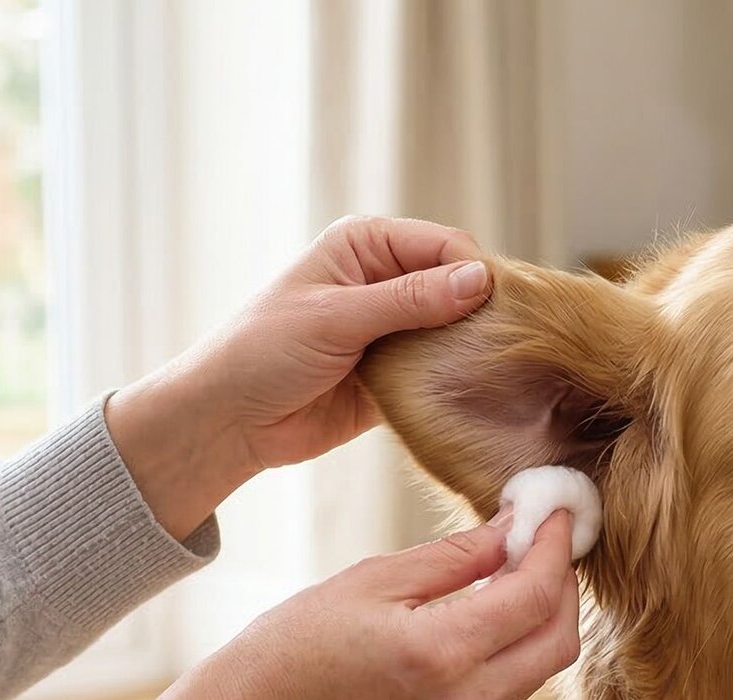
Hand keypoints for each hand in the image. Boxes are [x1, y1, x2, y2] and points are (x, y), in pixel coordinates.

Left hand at [106, 216, 491, 539]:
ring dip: (471, 349)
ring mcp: (393, 328)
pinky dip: (458, 379)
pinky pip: (442, 370)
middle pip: (458, 286)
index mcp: (366, 244)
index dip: (476, 273)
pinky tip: (476, 394)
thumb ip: (410, 300)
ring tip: (495, 373)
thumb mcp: (337, 318)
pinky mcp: (397, 374)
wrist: (229, 420)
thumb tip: (480, 279)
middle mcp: (384, 279)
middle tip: (502, 348)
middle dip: (479, 313)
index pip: (444, 245)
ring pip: (455, 330)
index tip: (501, 311)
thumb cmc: (263, 352)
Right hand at [118, 514, 578, 699]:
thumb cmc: (293, 643)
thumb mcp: (372, 580)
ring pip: (538, 672)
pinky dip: (514, 650)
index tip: (558, 511)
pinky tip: (489, 615)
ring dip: (542, 620)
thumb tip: (516, 527)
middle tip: (549, 541)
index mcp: (439, 655)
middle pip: (557, 643)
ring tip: (519, 570)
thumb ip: (455, 556)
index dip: (556, 548)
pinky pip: (506, 693)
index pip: (535, 597)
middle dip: (564, 587)